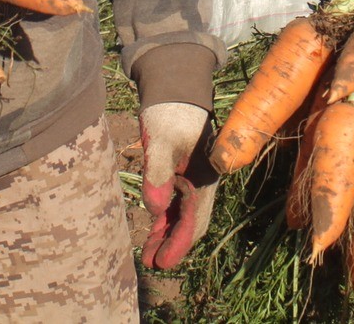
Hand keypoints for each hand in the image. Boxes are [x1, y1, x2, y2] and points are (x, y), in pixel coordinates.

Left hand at [138, 101, 216, 270]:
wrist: (176, 89)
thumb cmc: (170, 113)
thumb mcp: (160, 142)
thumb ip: (156, 174)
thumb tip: (154, 211)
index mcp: (204, 178)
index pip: (193, 221)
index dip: (177, 244)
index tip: (160, 263)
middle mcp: (204, 183)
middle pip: (191, 223)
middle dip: (172, 245)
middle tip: (151, 263)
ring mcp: (196, 179)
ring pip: (184, 216)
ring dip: (168, 234)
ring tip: (149, 253)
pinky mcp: (185, 174)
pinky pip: (178, 203)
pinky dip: (166, 218)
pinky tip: (154, 226)